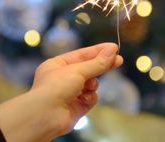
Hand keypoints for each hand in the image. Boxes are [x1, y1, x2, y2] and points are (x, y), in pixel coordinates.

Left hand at [0, 43, 122, 141]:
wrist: (46, 115)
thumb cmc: (55, 88)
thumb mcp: (77, 70)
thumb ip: (96, 63)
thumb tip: (112, 51)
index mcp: (57, 65)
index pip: (81, 55)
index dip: (97, 51)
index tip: (114, 47)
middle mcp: (62, 78)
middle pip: (87, 69)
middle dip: (101, 66)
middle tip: (118, 60)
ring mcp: (69, 93)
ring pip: (90, 84)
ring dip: (92, 84)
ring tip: (89, 86)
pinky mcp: (75, 107)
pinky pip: (89, 99)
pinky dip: (90, 98)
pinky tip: (85, 98)